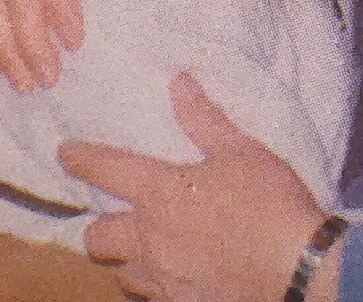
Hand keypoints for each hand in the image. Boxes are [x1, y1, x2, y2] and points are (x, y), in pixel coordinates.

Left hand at [64, 74, 333, 301]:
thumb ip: (205, 119)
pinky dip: (159, 285)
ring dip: (129, 260)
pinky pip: (154, 297)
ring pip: (123, 274)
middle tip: (116, 217)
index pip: (106, 170)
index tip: (65, 153)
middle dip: (100, 226)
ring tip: (148, 250)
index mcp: (161, 193)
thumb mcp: (242, 151)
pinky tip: (178, 275)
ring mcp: (164, 278)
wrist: (297, 269)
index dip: (81, 158)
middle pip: (98, 237)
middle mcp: (151, 239)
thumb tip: (179, 83)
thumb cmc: (269, 203)